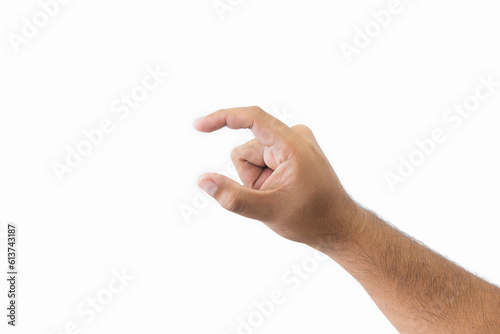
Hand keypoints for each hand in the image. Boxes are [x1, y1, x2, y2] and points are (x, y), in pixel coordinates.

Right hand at [194, 106, 360, 246]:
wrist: (338, 226)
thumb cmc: (311, 219)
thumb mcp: (269, 211)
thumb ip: (234, 198)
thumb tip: (203, 180)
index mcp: (292, 144)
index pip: (252, 118)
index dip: (222, 118)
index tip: (198, 126)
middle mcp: (293, 136)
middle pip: (246, 151)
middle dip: (249, 177)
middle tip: (273, 197)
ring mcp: (293, 143)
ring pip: (251, 158)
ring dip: (256, 180)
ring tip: (279, 194)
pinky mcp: (290, 151)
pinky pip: (261, 161)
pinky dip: (263, 179)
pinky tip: (281, 190)